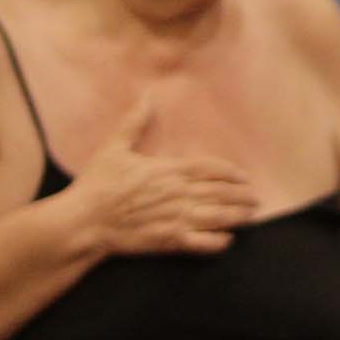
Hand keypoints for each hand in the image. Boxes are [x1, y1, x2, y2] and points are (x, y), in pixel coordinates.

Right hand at [67, 91, 267, 255]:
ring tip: (251, 216)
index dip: (230, 173)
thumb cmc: (98, 184)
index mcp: (167, 170)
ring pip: (217, 217)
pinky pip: (202, 243)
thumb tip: (146, 96)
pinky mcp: (168, 240)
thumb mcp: (114, 148)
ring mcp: (175, 218)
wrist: (84, 220)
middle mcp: (177, 194)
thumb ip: (134, 123)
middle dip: (241, 195)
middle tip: (256, 198)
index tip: (243, 176)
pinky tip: (228, 239)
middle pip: (220, 193)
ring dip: (237, 216)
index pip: (209, 169)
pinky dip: (218, 242)